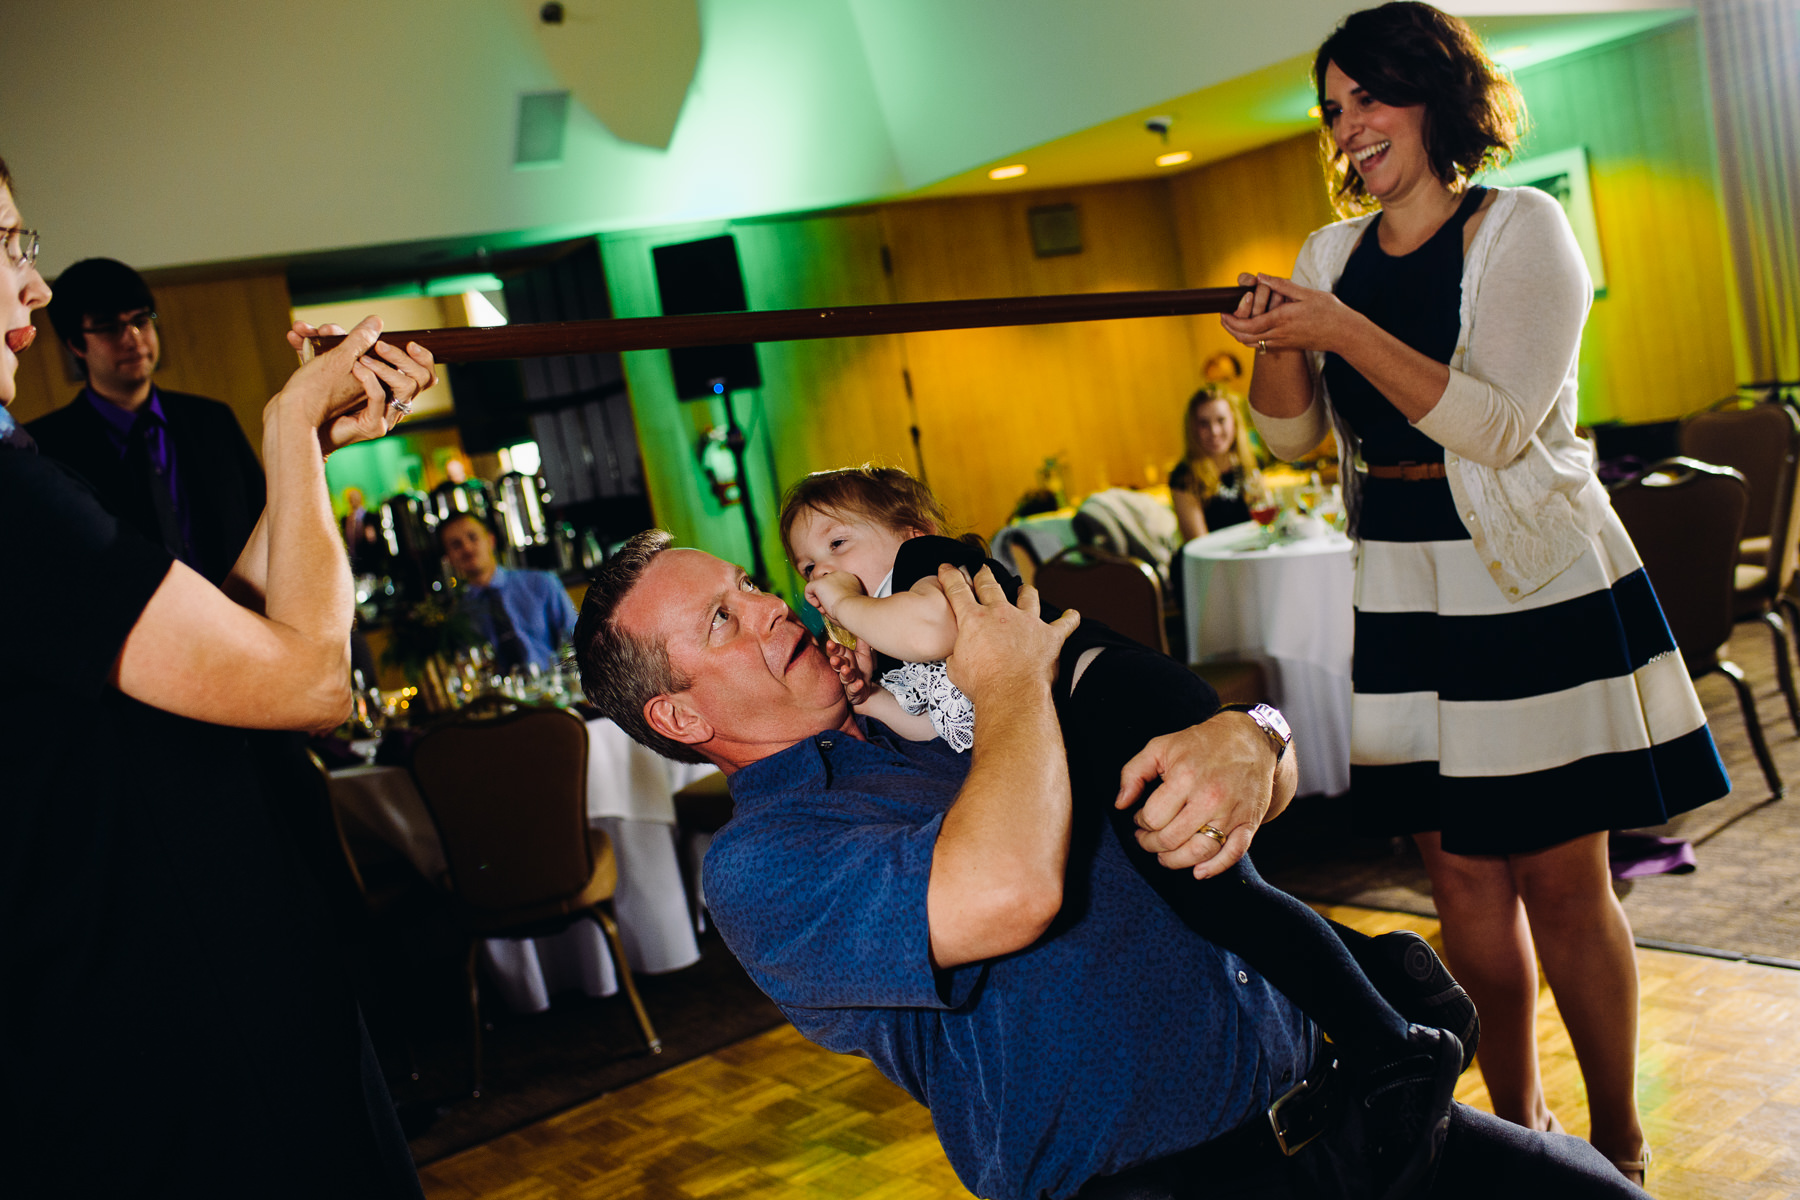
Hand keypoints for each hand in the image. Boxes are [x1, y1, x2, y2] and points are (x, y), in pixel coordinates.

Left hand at [280, 319, 437, 454]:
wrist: (303, 419)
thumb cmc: (319, 390)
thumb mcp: (336, 356)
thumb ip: (353, 338)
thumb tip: (374, 319)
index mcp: (392, 388)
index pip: (424, 374)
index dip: (424, 358)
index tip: (411, 343)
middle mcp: (394, 402)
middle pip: (423, 379)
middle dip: (405, 358)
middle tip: (381, 345)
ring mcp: (385, 416)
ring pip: (407, 388)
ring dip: (387, 367)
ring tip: (363, 358)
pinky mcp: (373, 426)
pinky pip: (380, 398)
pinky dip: (370, 379)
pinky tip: (355, 368)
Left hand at [804, 570, 865, 620]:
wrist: (853, 609)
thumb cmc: (853, 611)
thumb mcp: (848, 602)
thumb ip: (838, 598)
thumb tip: (823, 603)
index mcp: (850, 579)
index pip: (836, 586)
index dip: (835, 598)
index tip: (839, 608)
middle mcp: (840, 574)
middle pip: (826, 586)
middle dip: (827, 599)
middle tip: (832, 610)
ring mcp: (829, 577)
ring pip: (817, 588)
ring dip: (820, 600)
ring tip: (827, 609)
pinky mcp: (819, 582)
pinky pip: (808, 589)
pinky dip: (810, 600)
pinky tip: (819, 606)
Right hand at [826, 635, 877, 703]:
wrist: (864, 689)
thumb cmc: (861, 670)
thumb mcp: (864, 654)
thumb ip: (862, 641)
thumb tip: (863, 622)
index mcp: (844, 658)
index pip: (837, 652)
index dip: (833, 648)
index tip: (830, 643)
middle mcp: (844, 669)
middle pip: (838, 664)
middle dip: (836, 662)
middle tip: (834, 659)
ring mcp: (848, 681)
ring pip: (845, 677)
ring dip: (845, 673)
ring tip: (846, 670)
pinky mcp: (854, 692)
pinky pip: (854, 690)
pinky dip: (856, 687)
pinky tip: (859, 684)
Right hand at [939, 565, 1078, 705]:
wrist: (1012, 694)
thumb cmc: (983, 684)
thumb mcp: (955, 668)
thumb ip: (957, 654)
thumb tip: (959, 654)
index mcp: (974, 619)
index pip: (958, 591)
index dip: (951, 576)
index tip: (948, 568)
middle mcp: (1001, 614)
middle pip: (991, 586)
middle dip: (984, 576)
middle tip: (982, 570)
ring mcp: (1027, 622)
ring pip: (1027, 597)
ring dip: (1025, 592)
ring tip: (1025, 588)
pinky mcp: (1049, 636)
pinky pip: (1064, 624)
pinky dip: (1069, 619)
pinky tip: (1072, 615)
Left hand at [1114, 712, 1277, 878]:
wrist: (1250, 740)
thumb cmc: (1201, 743)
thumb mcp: (1160, 747)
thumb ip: (1133, 773)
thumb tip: (1121, 804)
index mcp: (1185, 777)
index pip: (1153, 818)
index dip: (1141, 823)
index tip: (1141, 819)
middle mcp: (1209, 797)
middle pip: (1172, 839)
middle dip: (1152, 844)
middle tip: (1147, 840)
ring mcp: (1231, 813)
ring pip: (1199, 852)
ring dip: (1176, 861)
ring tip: (1165, 856)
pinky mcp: (1248, 823)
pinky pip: (1232, 854)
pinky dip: (1214, 868)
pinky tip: (1198, 872)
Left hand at [1219, 272, 1357, 355]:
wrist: (1344, 334)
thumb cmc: (1329, 311)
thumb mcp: (1306, 293)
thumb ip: (1282, 285)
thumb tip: (1260, 276)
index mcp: (1281, 320)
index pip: (1247, 325)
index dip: (1231, 321)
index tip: (1223, 311)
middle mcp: (1279, 335)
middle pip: (1244, 337)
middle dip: (1230, 328)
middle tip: (1223, 316)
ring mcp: (1282, 343)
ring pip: (1251, 344)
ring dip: (1238, 334)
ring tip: (1233, 321)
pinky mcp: (1286, 346)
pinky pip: (1261, 346)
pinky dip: (1250, 339)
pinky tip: (1250, 328)